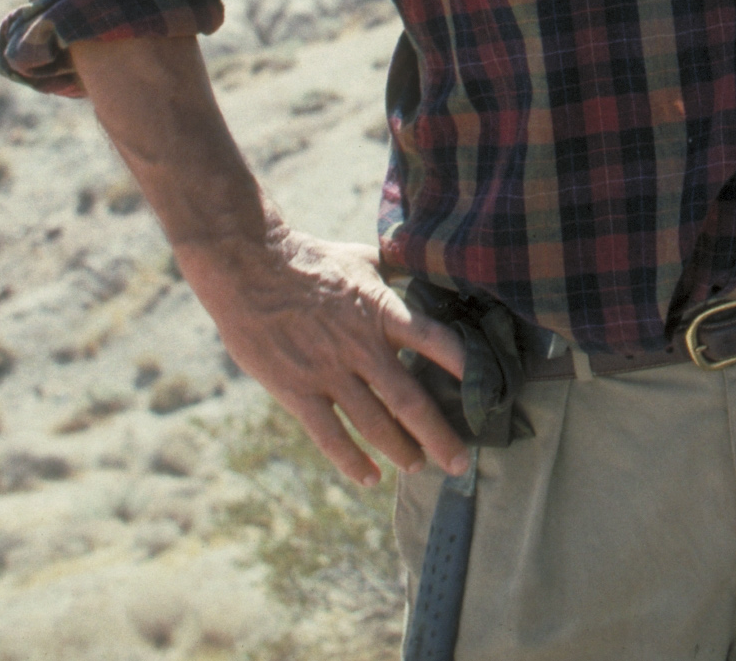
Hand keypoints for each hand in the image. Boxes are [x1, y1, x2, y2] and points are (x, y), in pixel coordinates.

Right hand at [181, 227, 474, 484]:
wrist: (249, 267)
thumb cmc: (310, 258)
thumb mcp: (364, 258)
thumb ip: (396, 272)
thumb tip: (427, 265)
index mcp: (383, 312)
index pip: (434, 341)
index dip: (462, 367)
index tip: (487, 391)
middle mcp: (362, 348)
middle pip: (410, 400)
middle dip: (439, 435)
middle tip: (460, 461)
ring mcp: (329, 372)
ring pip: (374, 424)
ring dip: (400, 450)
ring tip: (419, 466)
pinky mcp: (297, 390)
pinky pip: (329, 435)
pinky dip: (352, 460)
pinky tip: (369, 477)